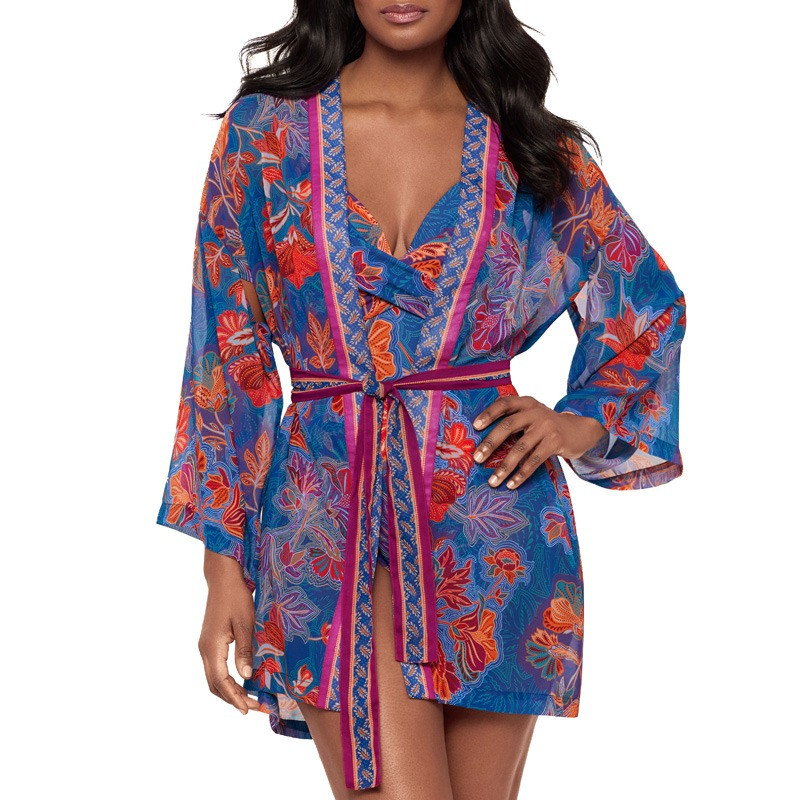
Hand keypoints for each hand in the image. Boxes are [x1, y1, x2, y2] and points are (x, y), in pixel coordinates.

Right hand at [198, 550, 260, 714]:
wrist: (223, 578)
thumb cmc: (237, 597)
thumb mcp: (246, 623)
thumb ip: (245, 650)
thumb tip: (247, 677)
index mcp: (212, 646)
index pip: (221, 681)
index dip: (234, 697)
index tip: (248, 709)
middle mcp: (204, 649)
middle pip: (214, 684)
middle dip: (232, 698)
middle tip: (253, 707)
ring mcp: (205, 646)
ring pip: (213, 678)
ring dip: (229, 691)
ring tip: (248, 699)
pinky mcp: (210, 642)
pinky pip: (216, 668)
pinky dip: (227, 680)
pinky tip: (241, 681)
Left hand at [473, 395, 606, 488]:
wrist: (579, 430)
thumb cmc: (546, 426)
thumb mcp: (532, 416)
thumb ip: (514, 420)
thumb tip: (483, 442)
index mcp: (526, 403)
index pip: (504, 403)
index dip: (489, 413)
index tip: (475, 426)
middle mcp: (535, 411)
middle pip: (508, 425)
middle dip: (490, 443)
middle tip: (477, 458)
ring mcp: (547, 426)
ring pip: (521, 447)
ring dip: (505, 466)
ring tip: (492, 481)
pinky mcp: (555, 442)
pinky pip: (535, 460)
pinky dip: (522, 474)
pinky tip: (511, 483)